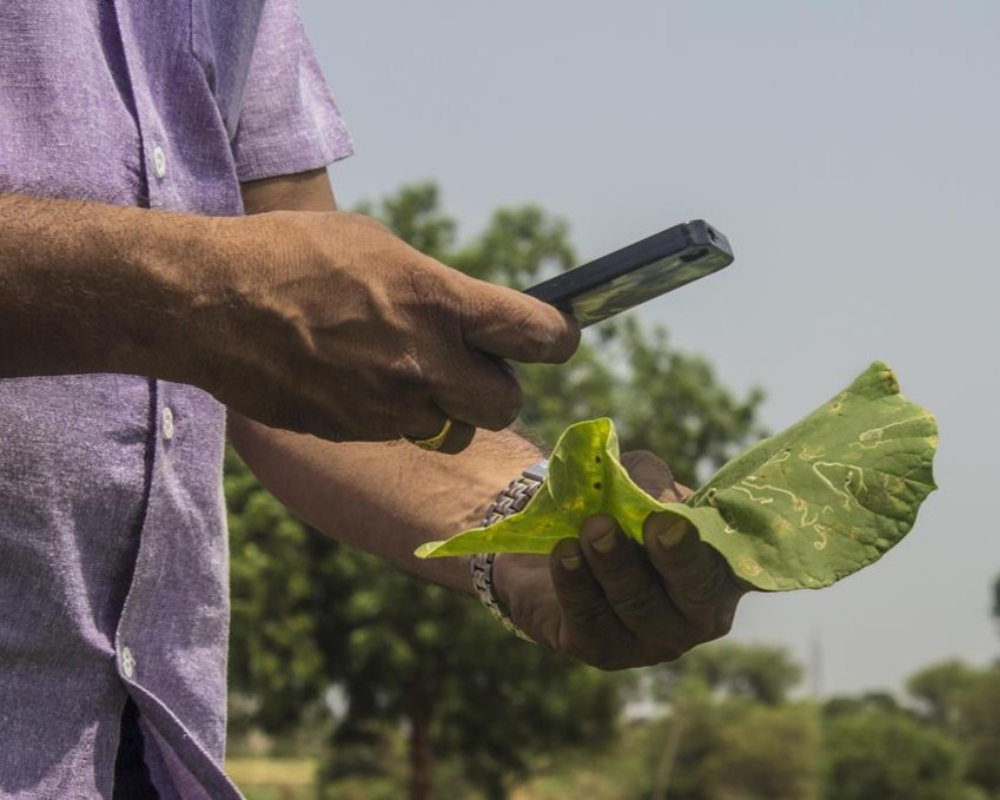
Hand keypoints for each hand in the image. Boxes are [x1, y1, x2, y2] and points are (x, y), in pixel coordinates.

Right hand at [171, 210, 579, 450]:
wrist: (207, 303)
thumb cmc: (290, 254)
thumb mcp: (377, 246)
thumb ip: (435, 288)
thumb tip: (468, 314)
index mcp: (437, 302)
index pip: (539, 336)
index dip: (557, 338)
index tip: (553, 336)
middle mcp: (423, 363)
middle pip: (506, 403)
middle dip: (496, 387)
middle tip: (473, 365)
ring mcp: (387, 407)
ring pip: (451, 428)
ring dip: (443, 406)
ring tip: (401, 369)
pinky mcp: (353, 433)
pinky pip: (399, 433)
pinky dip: (394, 415)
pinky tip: (357, 381)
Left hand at [493, 451, 748, 668]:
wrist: (547, 546)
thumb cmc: (613, 509)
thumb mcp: (636, 479)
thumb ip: (652, 481)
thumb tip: (662, 500)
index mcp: (720, 572)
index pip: (737, 565)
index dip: (714, 544)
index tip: (681, 520)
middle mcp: (695, 616)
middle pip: (695, 591)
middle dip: (676, 557)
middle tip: (654, 524)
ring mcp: (651, 641)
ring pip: (639, 605)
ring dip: (616, 563)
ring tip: (594, 527)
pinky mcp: (602, 651)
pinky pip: (592, 620)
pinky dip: (577, 583)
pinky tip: (565, 554)